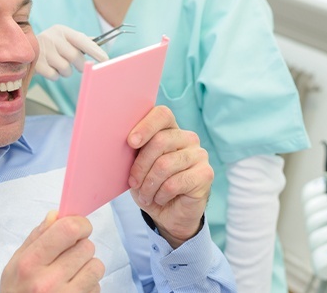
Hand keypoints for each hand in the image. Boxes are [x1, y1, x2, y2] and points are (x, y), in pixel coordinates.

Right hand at [0, 211, 104, 291]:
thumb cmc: (16, 292)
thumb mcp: (15, 264)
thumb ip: (36, 237)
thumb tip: (56, 215)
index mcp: (30, 263)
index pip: (68, 230)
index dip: (79, 224)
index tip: (78, 228)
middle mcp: (48, 282)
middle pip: (86, 246)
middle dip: (80, 247)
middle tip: (68, 256)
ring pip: (97, 266)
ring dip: (87, 267)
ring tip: (71, 275)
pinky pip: (97, 287)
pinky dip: (89, 286)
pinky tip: (73, 290)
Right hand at [36, 25, 108, 79]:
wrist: (21, 48)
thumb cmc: (50, 45)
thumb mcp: (63, 38)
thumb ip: (80, 41)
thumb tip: (99, 43)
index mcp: (61, 30)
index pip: (81, 40)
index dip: (94, 50)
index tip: (105, 59)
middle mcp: (52, 37)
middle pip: (75, 57)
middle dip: (80, 65)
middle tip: (78, 66)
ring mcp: (43, 50)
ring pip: (65, 68)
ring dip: (66, 71)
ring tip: (58, 65)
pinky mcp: (36, 63)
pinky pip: (54, 75)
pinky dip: (55, 75)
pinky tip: (49, 68)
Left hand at [127, 106, 212, 247]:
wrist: (167, 213)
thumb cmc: (149, 183)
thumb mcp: (136, 165)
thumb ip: (134, 149)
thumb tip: (121, 138)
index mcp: (169, 129)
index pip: (162, 114)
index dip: (145, 126)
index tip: (131, 142)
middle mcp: (187, 137)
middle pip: (160, 141)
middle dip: (141, 166)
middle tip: (133, 183)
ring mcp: (199, 154)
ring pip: (165, 164)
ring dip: (149, 185)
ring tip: (145, 195)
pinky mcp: (205, 174)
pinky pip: (175, 183)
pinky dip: (161, 194)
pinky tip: (160, 198)